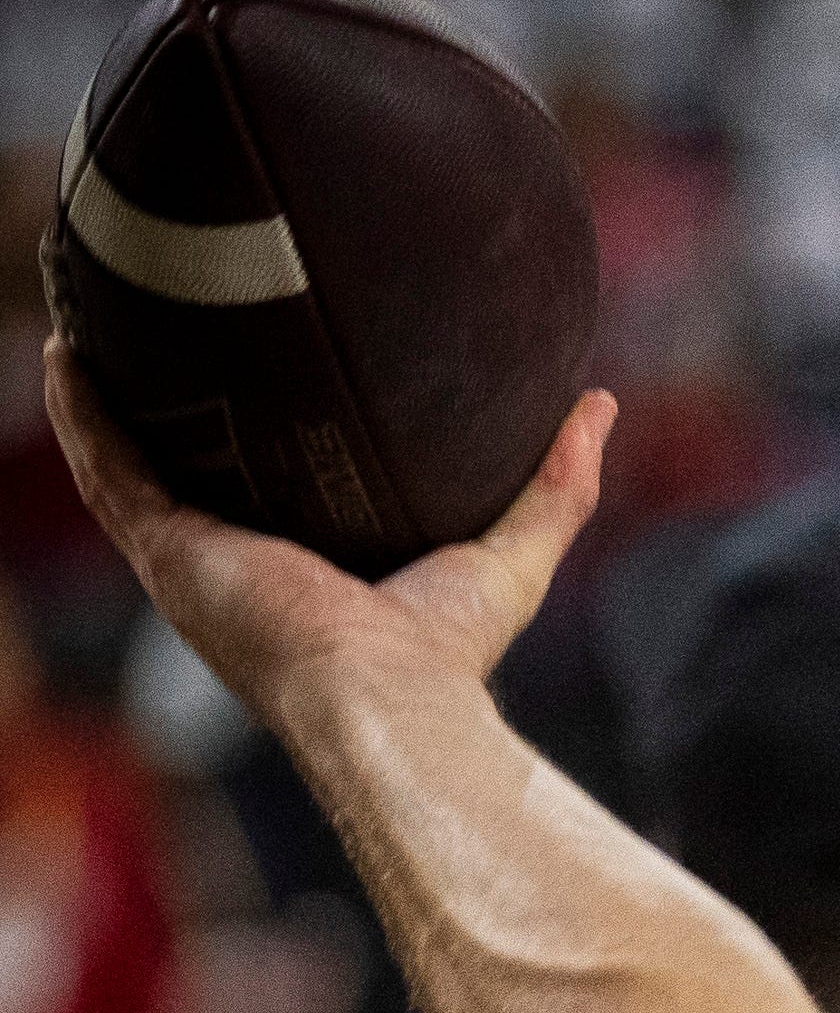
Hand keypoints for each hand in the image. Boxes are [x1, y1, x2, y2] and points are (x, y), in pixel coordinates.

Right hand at [44, 337, 614, 724]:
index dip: (267, 434)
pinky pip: (110, 469)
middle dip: (175, 405)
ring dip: (110, 394)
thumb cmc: (449, 650)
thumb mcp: (514, 550)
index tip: (266, 367)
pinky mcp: (170, 554)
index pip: (280, 489)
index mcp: (312, 570)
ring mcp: (198, 560)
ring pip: (135, 460)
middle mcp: (244, 565)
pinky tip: (68, 350)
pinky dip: (84, 412)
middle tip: (168, 322)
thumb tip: (598, 403)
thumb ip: (556, 482)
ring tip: (97, 314)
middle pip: (196, 468)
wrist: (388, 697)